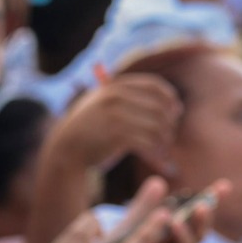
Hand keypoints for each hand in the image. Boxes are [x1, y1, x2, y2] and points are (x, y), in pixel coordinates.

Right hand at [46, 74, 181, 174]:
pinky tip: (159, 156)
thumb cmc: (89, 131)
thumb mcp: (101, 104)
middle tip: (169, 134)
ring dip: (165, 138)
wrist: (65, 150)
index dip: (169, 98)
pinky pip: (148, 142)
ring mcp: (115, 116)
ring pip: (157, 126)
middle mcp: (115, 98)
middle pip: (159, 107)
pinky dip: (158, 151)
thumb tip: (171, 103)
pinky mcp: (116, 136)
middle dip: (169, 122)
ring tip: (164, 148)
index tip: (176, 110)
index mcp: (114, 87)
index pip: (153, 86)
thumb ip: (127, 98)